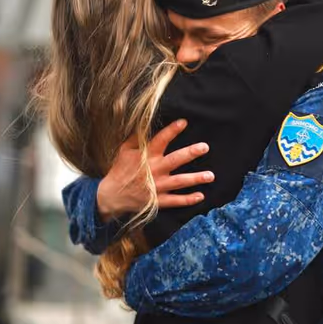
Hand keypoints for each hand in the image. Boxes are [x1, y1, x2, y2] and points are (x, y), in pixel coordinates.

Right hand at [96, 119, 213, 220]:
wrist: (112, 195)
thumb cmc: (120, 170)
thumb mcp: (125, 151)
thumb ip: (137, 138)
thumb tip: (146, 123)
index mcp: (146, 156)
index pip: (160, 140)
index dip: (172, 130)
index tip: (184, 122)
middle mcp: (154, 170)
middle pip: (175, 160)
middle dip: (190, 153)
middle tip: (204, 147)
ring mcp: (157, 186)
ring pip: (179, 181)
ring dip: (195, 178)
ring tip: (210, 175)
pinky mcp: (158, 201)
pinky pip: (175, 201)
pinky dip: (188, 199)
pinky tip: (201, 196)